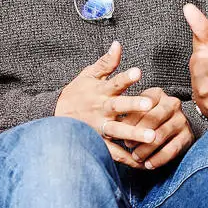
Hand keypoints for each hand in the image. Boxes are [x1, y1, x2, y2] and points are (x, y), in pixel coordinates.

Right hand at [55, 41, 158, 167]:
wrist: (56, 115)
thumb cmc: (77, 93)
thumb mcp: (89, 75)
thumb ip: (106, 62)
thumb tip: (118, 44)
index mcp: (101, 91)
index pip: (115, 82)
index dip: (126, 77)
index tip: (138, 72)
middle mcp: (101, 109)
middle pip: (119, 107)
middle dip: (134, 105)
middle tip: (151, 105)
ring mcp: (99, 127)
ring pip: (117, 131)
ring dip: (134, 134)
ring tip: (152, 138)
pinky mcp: (98, 142)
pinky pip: (113, 152)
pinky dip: (126, 158)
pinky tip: (142, 163)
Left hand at [121, 87, 193, 170]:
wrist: (170, 126)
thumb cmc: (146, 118)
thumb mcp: (137, 112)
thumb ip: (128, 117)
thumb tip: (114, 131)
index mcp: (157, 93)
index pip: (142, 105)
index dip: (130, 119)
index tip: (119, 130)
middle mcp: (172, 103)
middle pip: (153, 119)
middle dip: (138, 133)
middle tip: (127, 144)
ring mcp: (182, 119)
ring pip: (160, 135)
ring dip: (146, 149)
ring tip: (136, 156)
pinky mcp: (188, 135)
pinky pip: (172, 149)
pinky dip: (158, 159)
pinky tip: (148, 164)